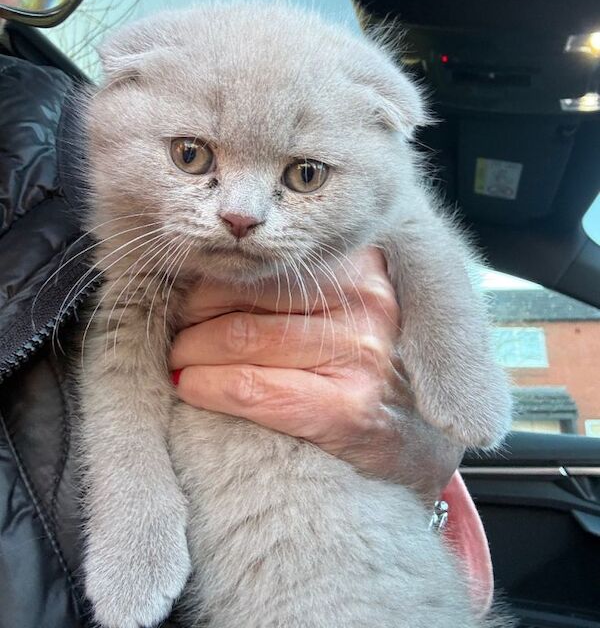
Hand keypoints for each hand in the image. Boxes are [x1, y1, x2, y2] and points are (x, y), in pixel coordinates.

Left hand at [169, 247, 462, 502]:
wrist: (417, 441)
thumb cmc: (362, 366)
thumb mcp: (344, 305)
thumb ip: (298, 282)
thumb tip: (208, 268)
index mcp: (361, 265)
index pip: (264, 259)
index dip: (213, 278)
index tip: (188, 298)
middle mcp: (367, 301)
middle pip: (246, 295)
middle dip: (193, 316)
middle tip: (177, 334)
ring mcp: (362, 354)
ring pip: (240, 338)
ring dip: (189, 352)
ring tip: (180, 361)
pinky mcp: (350, 408)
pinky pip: (250, 387)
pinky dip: (207, 386)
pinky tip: (191, 388)